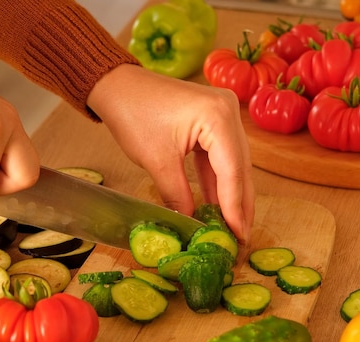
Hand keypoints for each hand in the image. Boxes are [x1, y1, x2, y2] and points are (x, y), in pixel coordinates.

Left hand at [88, 64, 254, 242]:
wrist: (117, 86)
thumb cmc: (133, 114)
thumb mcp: (157, 161)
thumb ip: (178, 195)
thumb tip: (191, 226)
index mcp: (218, 116)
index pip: (232, 170)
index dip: (235, 207)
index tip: (238, 236)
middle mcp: (228, 112)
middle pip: (240, 167)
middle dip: (239, 205)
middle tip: (241, 238)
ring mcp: (223, 115)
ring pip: (233, 164)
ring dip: (230, 195)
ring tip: (232, 228)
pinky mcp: (214, 121)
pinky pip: (220, 157)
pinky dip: (217, 181)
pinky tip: (217, 207)